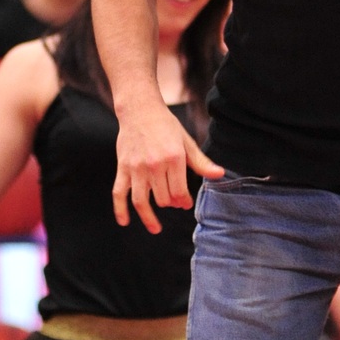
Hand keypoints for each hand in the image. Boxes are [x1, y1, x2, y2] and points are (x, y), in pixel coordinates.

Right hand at [112, 104, 224, 233]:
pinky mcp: (123, 168)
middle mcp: (154, 165)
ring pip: (142, 201)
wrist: (140, 110)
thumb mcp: (187, 142)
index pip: (179, 191)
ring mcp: (136, 168)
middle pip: (163, 198)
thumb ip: (201, 162)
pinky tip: (124, 222)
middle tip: (174, 203)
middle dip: (171, 204)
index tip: (185, 203)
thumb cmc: (166, 126)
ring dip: (149, 218)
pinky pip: (119, 193)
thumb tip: (220, 175)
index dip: (184, 201)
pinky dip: (120, 210)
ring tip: (156, 229)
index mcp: (173, 158)